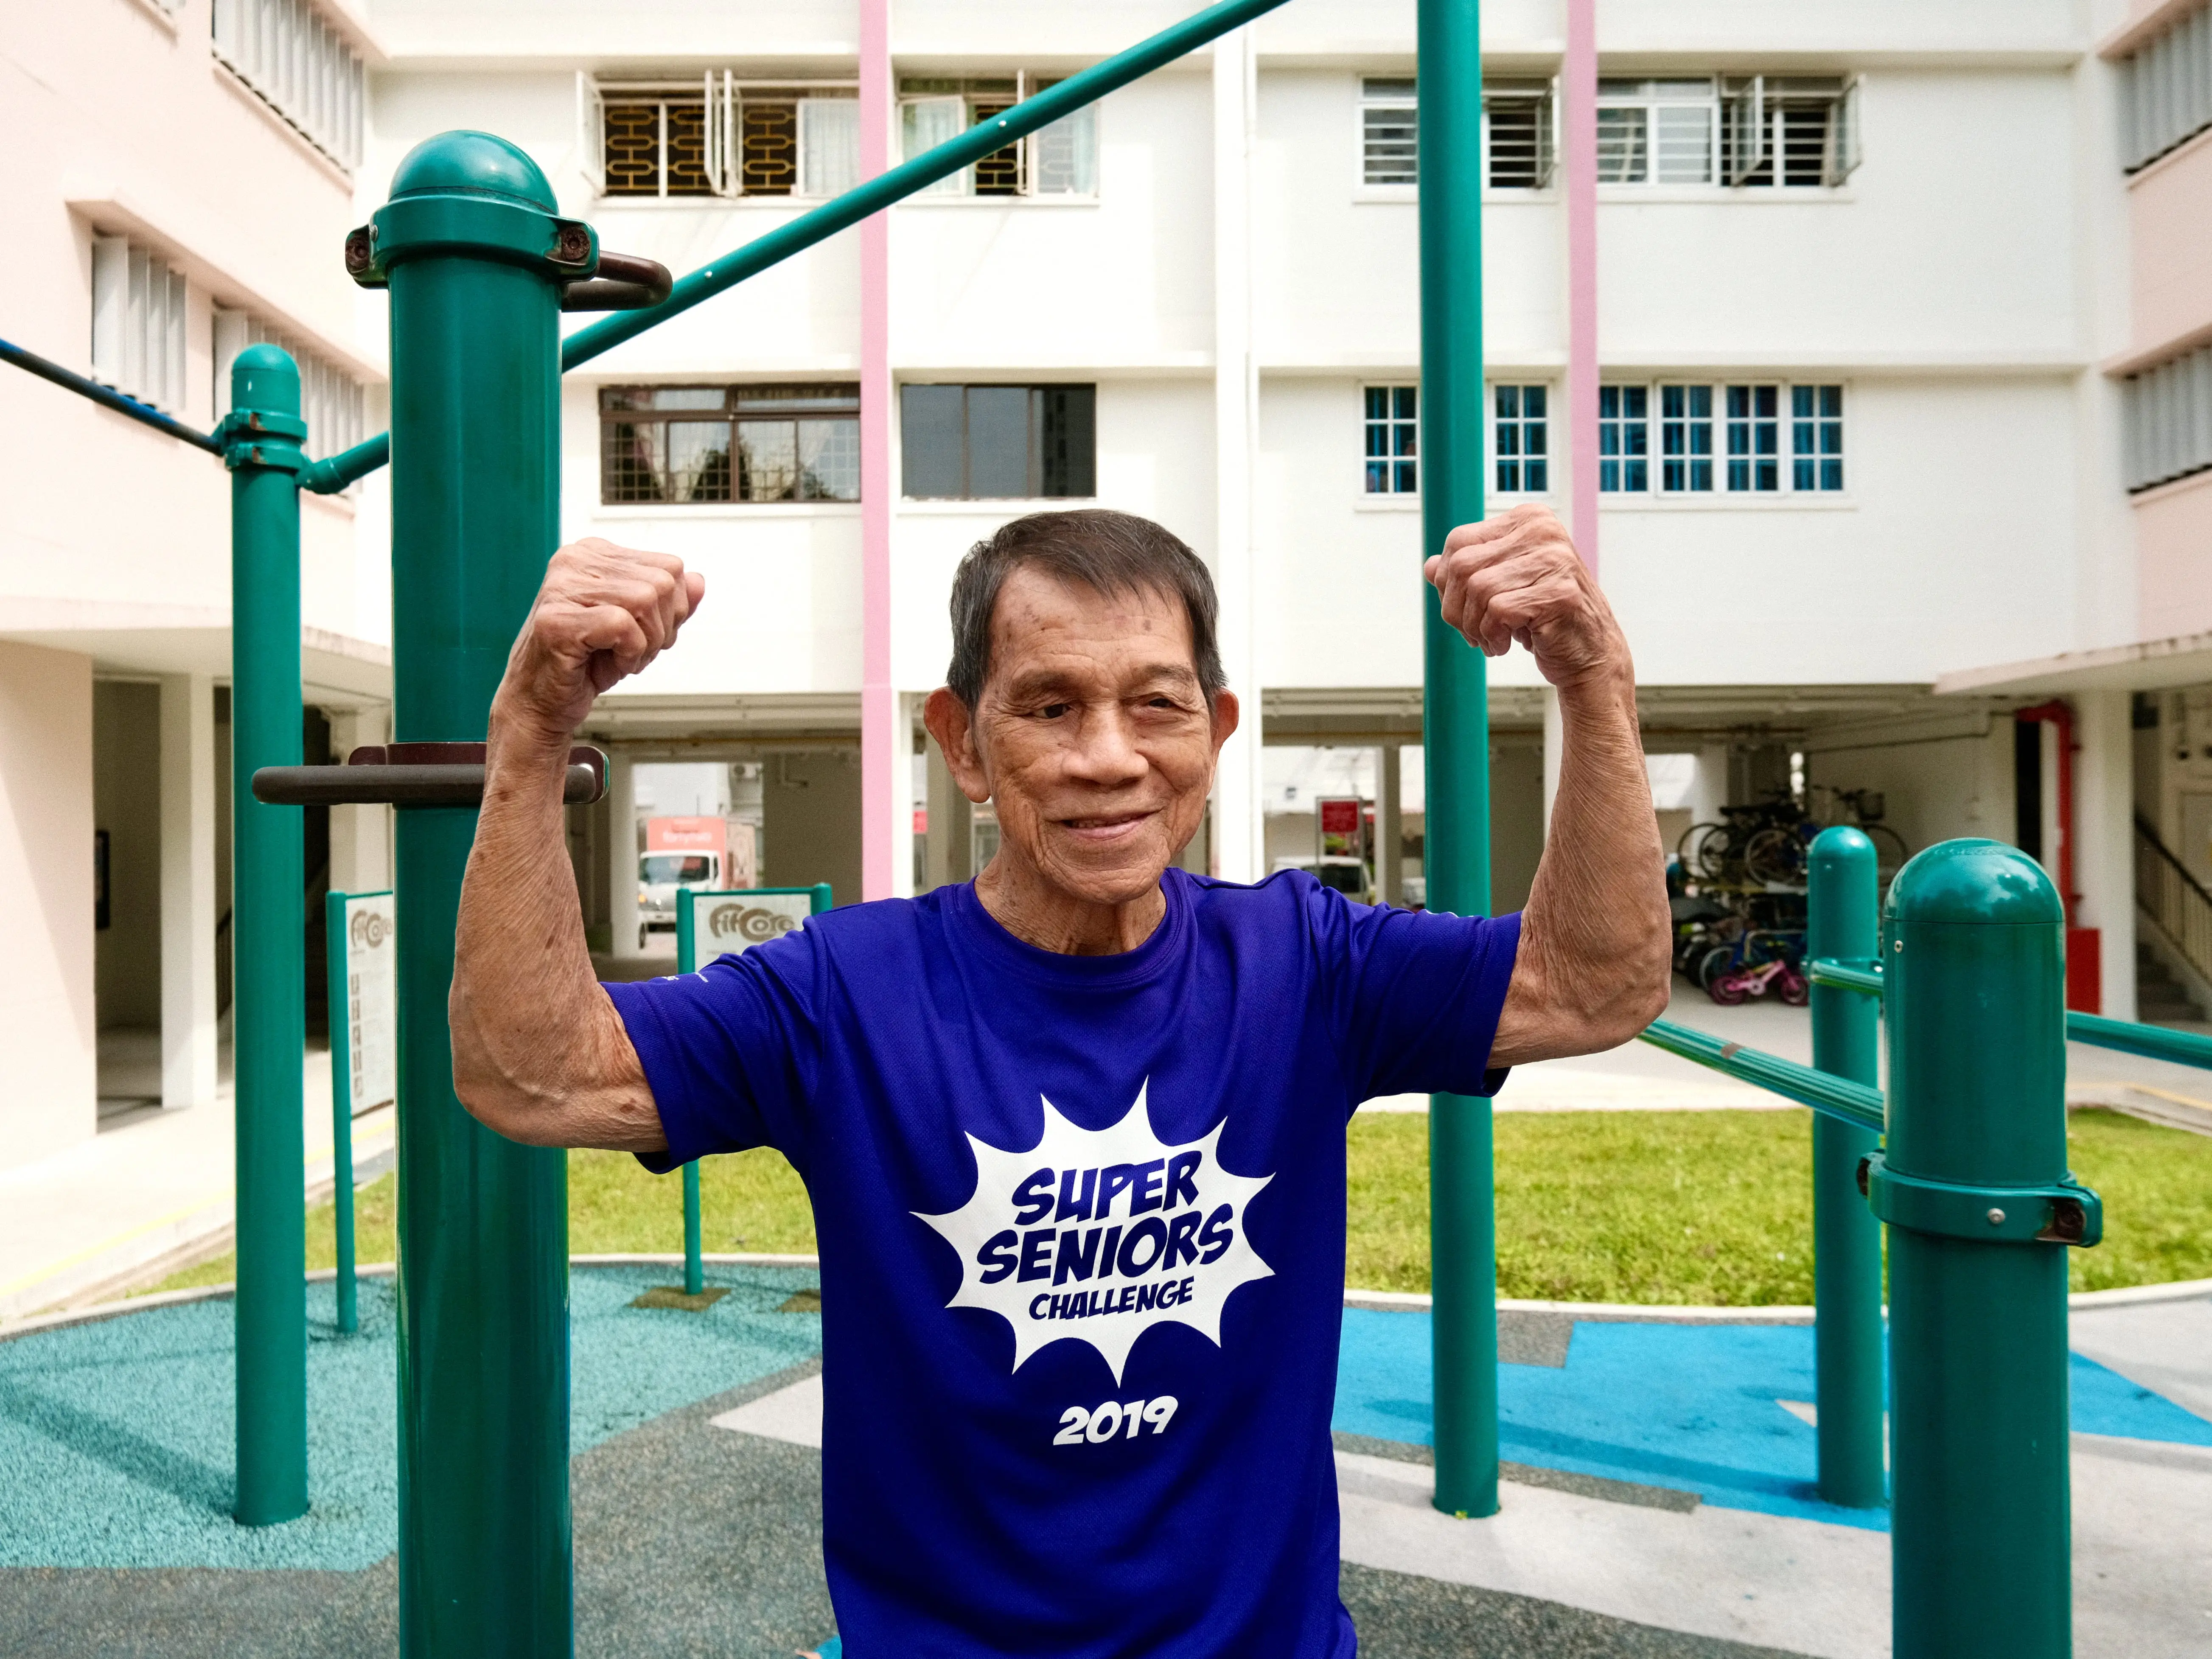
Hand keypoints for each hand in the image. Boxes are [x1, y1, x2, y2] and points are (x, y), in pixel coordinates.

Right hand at [491, 538, 704, 742]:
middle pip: (662, 584)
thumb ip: (670, 603)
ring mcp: (562, 588)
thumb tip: (698, 581)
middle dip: (661, 629)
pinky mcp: (557, 620)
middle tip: (631, 651)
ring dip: (644, 644)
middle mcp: (575, 561)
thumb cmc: (586, 664)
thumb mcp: (641, 628)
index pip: (670, 568)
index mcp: (595, 553)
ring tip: (617, 658)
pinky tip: (607, 664)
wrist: (542, 703)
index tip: (642, 633)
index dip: (671, 611)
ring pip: (645, 601)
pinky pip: (623, 626)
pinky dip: (629, 654)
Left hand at [1423, 505, 1628, 691]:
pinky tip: (1505, 644)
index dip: (1447, 582)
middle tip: (1471, 632)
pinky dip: (1492, 635)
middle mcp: (1543, 531)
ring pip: (1477, 589)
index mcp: (1527, 519)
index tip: (1463, 608)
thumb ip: (1467, 572)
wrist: (1589, 652)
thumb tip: (1429, 567)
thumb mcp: (1501, 587)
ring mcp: (1556, 560)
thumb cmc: (1543, 617)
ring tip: (1490, 640)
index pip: (1457, 541)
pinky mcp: (1560, 592)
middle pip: (1462, 565)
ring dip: (1474, 626)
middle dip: (1456, 607)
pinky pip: (1499, 611)